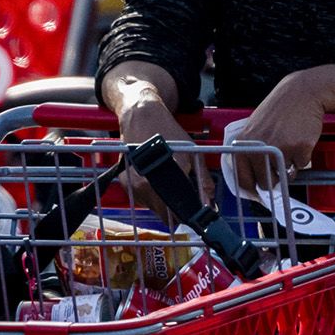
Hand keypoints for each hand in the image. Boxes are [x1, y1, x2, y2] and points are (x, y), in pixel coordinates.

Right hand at [116, 95, 214, 221]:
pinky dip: (149, 195)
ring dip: (161, 204)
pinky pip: (141, 199)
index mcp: (164, 179)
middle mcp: (145, 185)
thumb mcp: (191, 153)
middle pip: (163, 215)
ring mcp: (133, 185)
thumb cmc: (168, 132)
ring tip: (166, 184)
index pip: (176, 214)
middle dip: (174, 212)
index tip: (192, 217)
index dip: (185, 218)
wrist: (142, 117)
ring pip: (151, 208)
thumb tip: (210, 203)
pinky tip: (154, 180)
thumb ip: (202, 179)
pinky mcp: (124, 183)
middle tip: (181, 201)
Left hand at [230, 70, 328, 200]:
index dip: (252, 188)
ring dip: (288, 168)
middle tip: (278, 167)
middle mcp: (259, 148)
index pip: (243, 179)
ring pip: (285, 176)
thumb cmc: (279, 110)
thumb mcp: (253, 128)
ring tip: (289, 146)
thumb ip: (249, 151)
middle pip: (266, 183)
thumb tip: (251, 180)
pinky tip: (299, 140)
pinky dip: (302, 158)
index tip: (257, 191)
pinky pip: (301, 166)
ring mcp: (280, 148)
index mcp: (244, 144)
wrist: (303, 93)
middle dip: (274, 180)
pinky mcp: (299, 148)